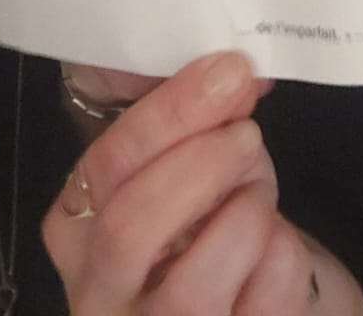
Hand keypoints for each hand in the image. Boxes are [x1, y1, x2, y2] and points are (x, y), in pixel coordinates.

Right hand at [45, 50, 355, 313]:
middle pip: (132, 224)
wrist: (256, 299)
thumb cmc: (211, 225)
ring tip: (258, 196)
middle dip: (203, 163)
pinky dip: (284, 254)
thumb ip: (192, 124)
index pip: (107, 164)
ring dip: (247, 215)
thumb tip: (232, 75)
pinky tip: (275, 245)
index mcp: (78, 229)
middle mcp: (100, 294)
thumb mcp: (185, 168)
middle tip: (247, 134)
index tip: (228, 70)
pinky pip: (264, 299)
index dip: (172, 111)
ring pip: (195, 280)